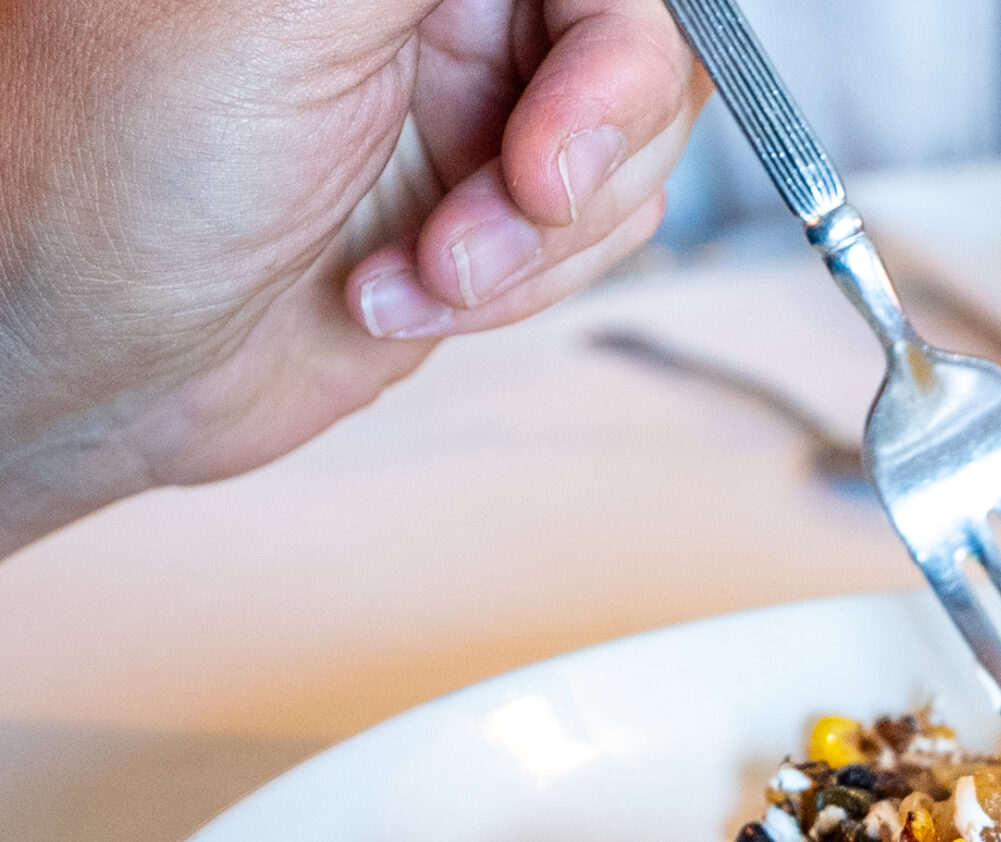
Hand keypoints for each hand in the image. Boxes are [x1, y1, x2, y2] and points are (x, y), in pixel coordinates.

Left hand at [0, 0, 709, 557]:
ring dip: (537, 243)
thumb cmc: (112, 171)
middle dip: (580, 160)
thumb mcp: (286, 8)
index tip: (555, 148)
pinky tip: (401, 290)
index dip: (612, 52)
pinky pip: (590, 238)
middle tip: (506, 203)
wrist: (81, 361)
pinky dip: (516, 289)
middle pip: (633, 52)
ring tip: (422, 265)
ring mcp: (467, 99)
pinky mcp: (481, 207)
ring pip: (627, 155)